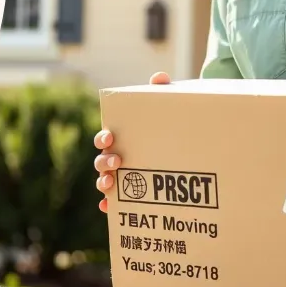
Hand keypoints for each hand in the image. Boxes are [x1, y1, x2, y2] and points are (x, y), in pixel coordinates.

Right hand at [95, 72, 170, 212]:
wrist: (184, 140)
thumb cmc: (168, 121)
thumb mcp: (167, 105)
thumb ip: (162, 90)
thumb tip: (159, 78)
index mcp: (121, 137)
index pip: (104, 137)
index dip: (102, 138)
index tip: (110, 137)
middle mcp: (117, 156)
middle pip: (101, 161)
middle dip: (104, 162)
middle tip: (117, 160)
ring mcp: (123, 176)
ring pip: (105, 181)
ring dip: (103, 183)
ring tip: (110, 184)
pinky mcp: (131, 192)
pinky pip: (117, 203)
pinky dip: (110, 206)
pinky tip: (110, 209)